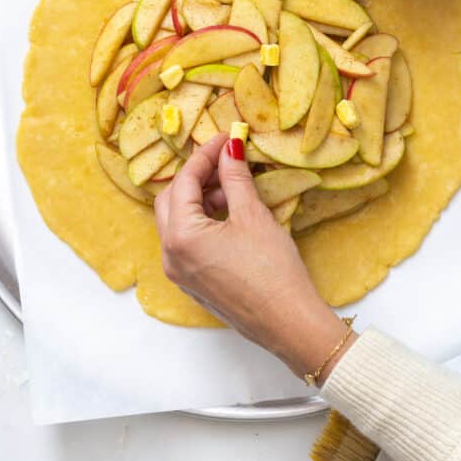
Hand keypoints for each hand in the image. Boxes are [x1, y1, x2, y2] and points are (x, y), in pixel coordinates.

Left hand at [154, 133, 352, 380]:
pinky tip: (231, 214)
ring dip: (201, 199)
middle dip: (197, 177)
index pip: (183, 181)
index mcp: (180, 237)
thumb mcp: (253, 216)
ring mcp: (180, 273)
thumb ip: (235, 177)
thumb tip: (229, 148)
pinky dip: (203, 222)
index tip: (226, 137)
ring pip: (178, 222)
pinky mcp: (194, 283)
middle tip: (226, 160)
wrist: (289, 324)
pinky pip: (187, 242)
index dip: (205, 155)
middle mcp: (170, 256)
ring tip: (235, 189)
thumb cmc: (273, 271)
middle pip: (171, 200)